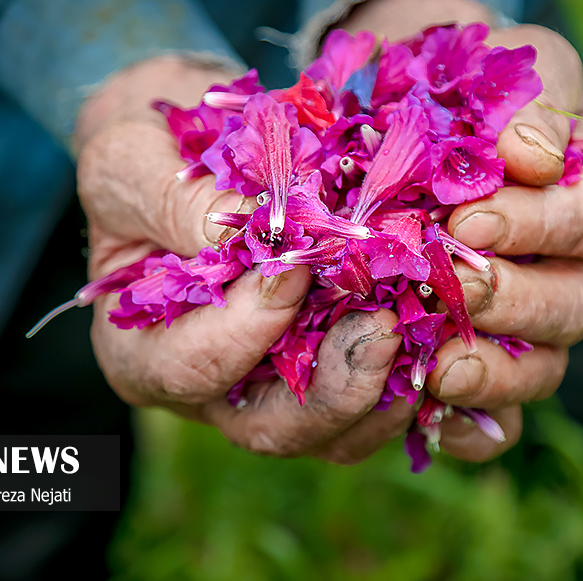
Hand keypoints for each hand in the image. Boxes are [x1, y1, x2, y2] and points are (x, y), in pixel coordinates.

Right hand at [76, 56, 414, 462]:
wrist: (198, 150)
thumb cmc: (149, 155)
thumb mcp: (132, 162)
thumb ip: (172, 202)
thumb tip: (256, 235)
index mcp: (144, 353)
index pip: (193, 368)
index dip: (249, 329)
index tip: (298, 268)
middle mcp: (214, 389)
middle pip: (275, 428)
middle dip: (337, 389)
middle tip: (386, 328)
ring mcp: (277, 388)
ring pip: (338, 431)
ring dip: (390, 391)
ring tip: (428, 331)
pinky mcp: (331, 371)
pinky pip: (381, 405)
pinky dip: (422, 383)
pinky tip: (451, 339)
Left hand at [342, 0, 582, 460]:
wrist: (429, 114)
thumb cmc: (485, 86)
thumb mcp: (521, 65)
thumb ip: (538, 101)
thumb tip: (532, 158)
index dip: (543, 228)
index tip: (473, 221)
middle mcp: (582, 269)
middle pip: (577, 307)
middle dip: (518, 304)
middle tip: (455, 286)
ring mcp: (537, 324)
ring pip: (543, 369)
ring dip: (494, 374)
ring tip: (437, 368)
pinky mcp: (489, 360)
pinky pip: (498, 418)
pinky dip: (471, 426)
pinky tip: (429, 413)